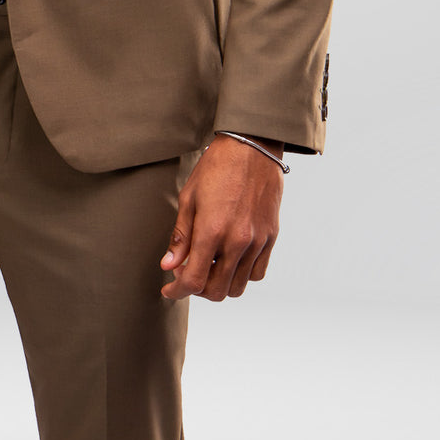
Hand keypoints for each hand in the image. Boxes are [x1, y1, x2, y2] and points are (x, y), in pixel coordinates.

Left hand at [160, 133, 283, 301]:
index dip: (177, 292)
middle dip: (197, 290)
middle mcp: (237, 241)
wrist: (251, 147)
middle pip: (216, 291)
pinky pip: (257, 273)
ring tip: (208, 265)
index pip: (193, 281)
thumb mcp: (189, 197)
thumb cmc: (216, 167)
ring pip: (238, 287)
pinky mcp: (270, 237)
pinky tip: (229, 259)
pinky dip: (241, 275)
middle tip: (186, 275)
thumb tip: (169, 266)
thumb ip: (180, 236)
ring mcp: (257, 241)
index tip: (169, 290)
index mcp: (212, 231)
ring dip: (219, 284)